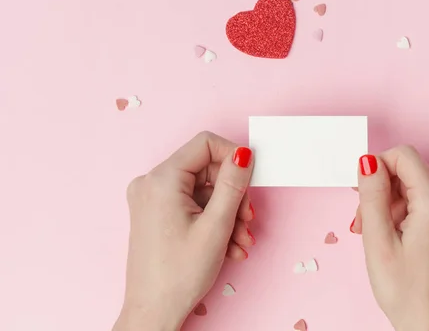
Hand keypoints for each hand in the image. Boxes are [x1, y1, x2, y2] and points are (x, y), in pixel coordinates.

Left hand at [113, 132, 255, 330]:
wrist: (153, 312)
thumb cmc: (179, 275)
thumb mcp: (216, 226)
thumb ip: (233, 184)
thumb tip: (243, 154)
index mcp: (161, 180)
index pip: (204, 144)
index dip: (232, 156)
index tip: (250, 177)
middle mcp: (151, 184)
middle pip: (206, 170)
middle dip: (233, 194)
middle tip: (248, 221)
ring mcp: (151, 200)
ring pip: (202, 191)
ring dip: (227, 213)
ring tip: (241, 241)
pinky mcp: (156, 213)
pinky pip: (192, 205)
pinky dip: (213, 221)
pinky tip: (228, 245)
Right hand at [352, 146, 428, 330]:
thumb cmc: (408, 294)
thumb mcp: (378, 241)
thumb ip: (372, 195)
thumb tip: (369, 161)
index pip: (404, 155)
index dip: (378, 167)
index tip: (364, 192)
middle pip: (410, 173)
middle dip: (383, 192)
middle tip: (365, 223)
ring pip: (418, 188)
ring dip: (394, 205)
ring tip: (380, 236)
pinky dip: (409, 214)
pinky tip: (398, 238)